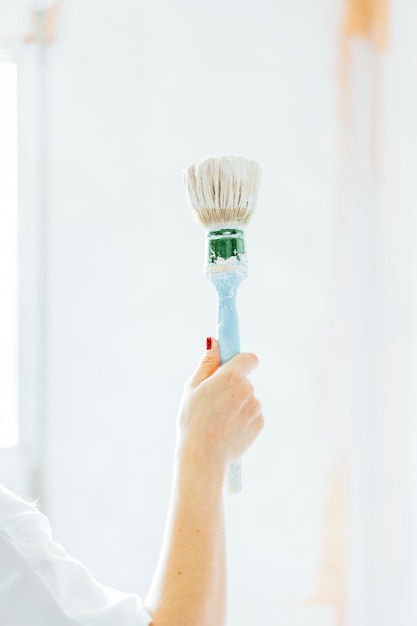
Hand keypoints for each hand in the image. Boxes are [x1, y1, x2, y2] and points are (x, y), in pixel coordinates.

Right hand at [176, 337, 263, 472]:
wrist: (203, 456)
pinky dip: (242, 419)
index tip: (232, 367)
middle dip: (232, 387)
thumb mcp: (192, 387)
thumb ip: (207, 363)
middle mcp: (247, 389)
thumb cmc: (192, 420)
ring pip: (247, 399)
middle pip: (244, 380)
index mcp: (231, 376)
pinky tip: (227, 429)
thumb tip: (214, 342)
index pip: (249, 358)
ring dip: (237, 404)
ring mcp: (255, 407)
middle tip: (214, 402)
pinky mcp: (259, 423)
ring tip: (218, 420)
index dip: (241, 361)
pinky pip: (252, 414)